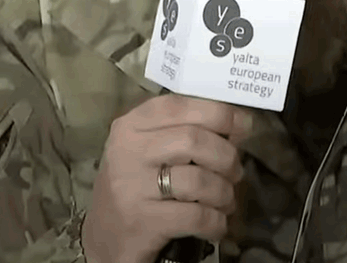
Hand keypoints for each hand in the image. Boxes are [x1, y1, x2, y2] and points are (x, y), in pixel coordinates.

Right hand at [81, 94, 252, 262]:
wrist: (103, 240)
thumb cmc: (135, 187)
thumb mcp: (149, 152)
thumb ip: (185, 132)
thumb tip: (238, 124)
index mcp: (130, 126)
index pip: (179, 106)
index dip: (218, 113)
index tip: (243, 125)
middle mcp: (127, 151)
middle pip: (194, 140)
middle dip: (226, 157)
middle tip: (235, 172)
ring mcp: (131, 186)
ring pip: (199, 179)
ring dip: (224, 193)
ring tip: (225, 201)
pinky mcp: (142, 221)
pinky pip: (196, 216)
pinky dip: (216, 222)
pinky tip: (215, 225)